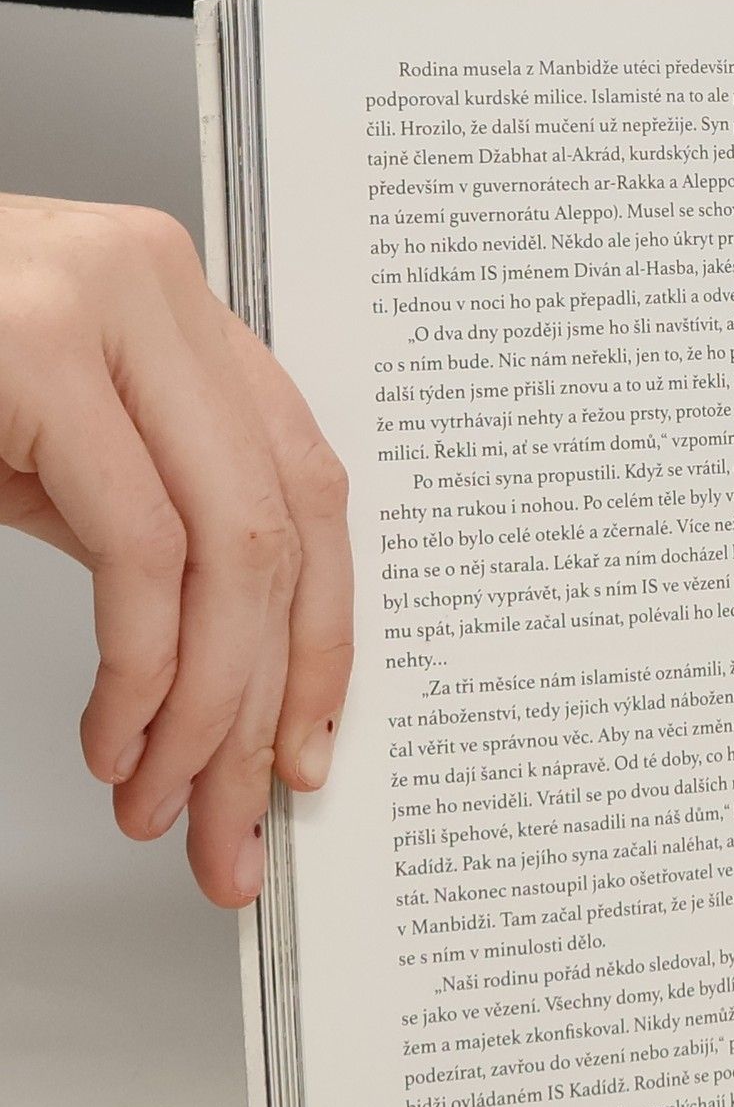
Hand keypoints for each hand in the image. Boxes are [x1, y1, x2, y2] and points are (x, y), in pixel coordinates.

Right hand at [0, 195, 352, 907]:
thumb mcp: (49, 456)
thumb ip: (153, 526)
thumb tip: (237, 675)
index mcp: (182, 308)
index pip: (307, 490)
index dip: (322, 634)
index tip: (305, 745)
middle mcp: (162, 288)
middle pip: (284, 532)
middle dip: (266, 704)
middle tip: (238, 818)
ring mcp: (107, 307)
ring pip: (235, 551)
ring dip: (207, 710)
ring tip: (166, 800)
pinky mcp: (39, 348)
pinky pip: (145, 550)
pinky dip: (145, 669)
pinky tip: (117, 738)